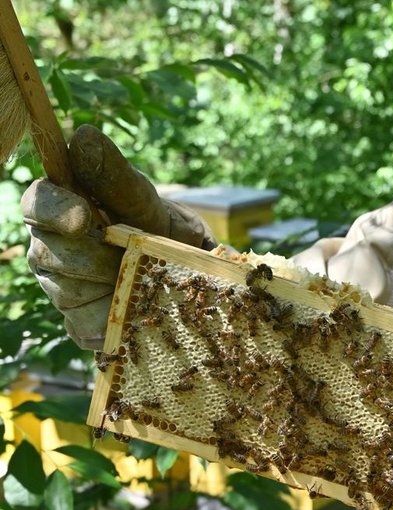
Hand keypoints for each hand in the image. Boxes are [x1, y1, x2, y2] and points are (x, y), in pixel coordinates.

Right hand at [22, 125, 214, 349]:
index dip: (53, 211)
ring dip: (110, 287)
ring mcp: (64, 287)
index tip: (84, 218)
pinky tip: (136, 312)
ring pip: (67, 294)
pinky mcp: (82, 321)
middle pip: (47, 256)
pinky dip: (115, 321)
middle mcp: (53, 248)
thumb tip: (83, 135)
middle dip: (93, 258)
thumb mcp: (150, 203)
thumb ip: (117, 177)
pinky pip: (86, 327)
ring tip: (142, 279)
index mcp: (63, 208)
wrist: (194, 274)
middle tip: (133, 255)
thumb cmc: (164, 228)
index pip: (35, 204)